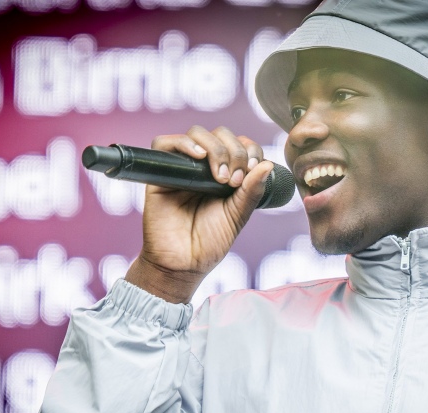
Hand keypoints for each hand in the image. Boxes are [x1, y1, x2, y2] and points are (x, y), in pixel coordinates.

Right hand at [124, 126, 273, 303]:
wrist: (184, 264)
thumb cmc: (210, 243)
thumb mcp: (238, 215)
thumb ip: (251, 191)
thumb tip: (267, 165)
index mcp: (224, 173)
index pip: (238, 143)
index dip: (249, 149)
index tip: (254, 168)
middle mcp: (203, 167)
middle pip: (219, 134)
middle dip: (234, 151)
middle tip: (234, 179)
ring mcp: (181, 169)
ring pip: (196, 134)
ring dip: (215, 148)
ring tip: (220, 176)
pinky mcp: (160, 174)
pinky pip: (163, 144)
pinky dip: (183, 143)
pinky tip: (198, 157)